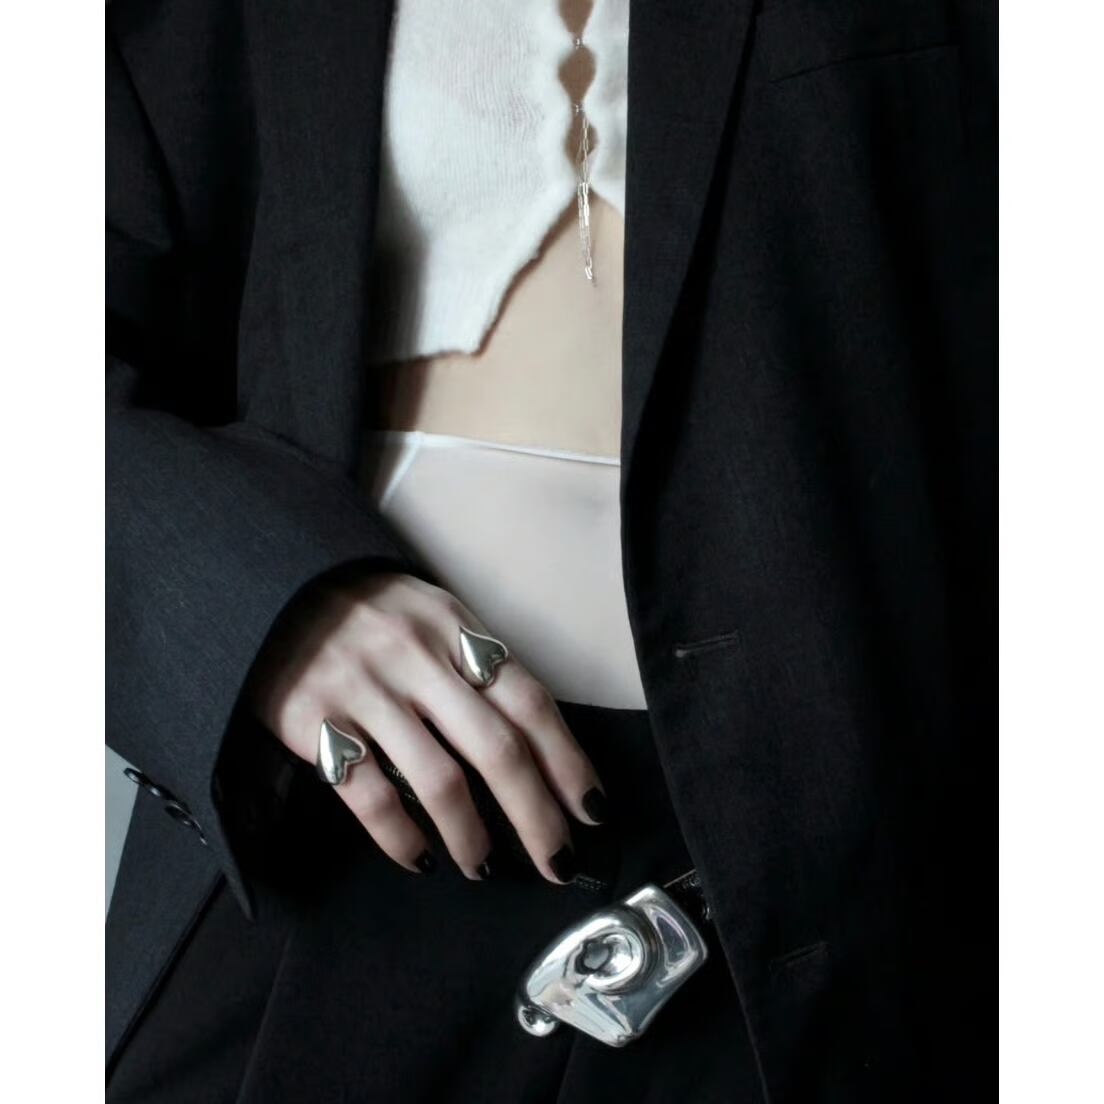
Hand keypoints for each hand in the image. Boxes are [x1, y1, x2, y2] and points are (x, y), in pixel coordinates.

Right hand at [242, 571, 606, 883]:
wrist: (269, 588)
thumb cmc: (368, 610)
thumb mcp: (431, 613)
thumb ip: (476, 663)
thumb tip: (534, 742)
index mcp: (456, 629)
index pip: (530, 702)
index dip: (567, 761)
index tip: (590, 809)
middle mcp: (418, 658)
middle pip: (498, 748)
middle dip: (537, 815)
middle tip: (558, 863)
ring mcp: (366, 689)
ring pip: (439, 779)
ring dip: (472, 835)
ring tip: (484, 865)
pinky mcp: (315, 721)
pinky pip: (370, 793)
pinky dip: (401, 834)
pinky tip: (420, 856)